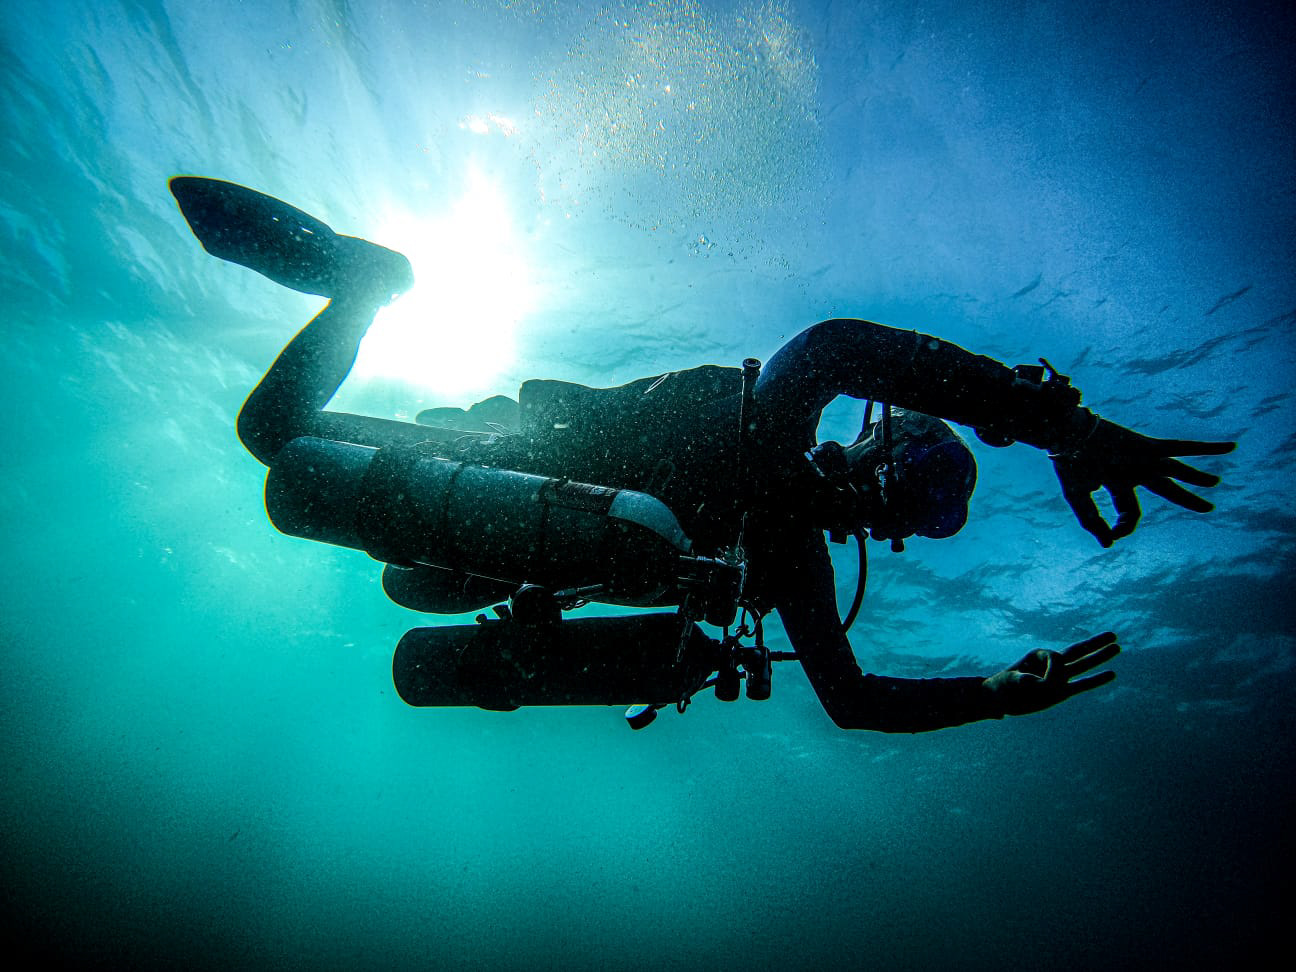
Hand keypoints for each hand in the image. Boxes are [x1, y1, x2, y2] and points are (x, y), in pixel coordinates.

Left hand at [983, 632, 1120, 716]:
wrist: (997, 699)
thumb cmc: (999, 686)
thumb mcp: (1010, 681)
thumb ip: (1024, 681)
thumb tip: (1036, 684)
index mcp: (1039, 656)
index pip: (1057, 659)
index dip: (1053, 671)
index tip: (1037, 685)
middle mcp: (1051, 665)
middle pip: (1078, 651)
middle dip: (1095, 643)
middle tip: (1113, 635)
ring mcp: (1057, 679)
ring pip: (1083, 666)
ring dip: (1100, 657)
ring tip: (1117, 647)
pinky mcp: (1060, 693)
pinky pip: (1082, 686)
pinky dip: (1096, 680)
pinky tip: (1111, 674)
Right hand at [1052, 418, 1234, 546]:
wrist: (1066, 434)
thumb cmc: (1069, 465)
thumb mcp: (1079, 498)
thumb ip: (1093, 522)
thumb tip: (1108, 546)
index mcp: (1118, 482)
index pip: (1131, 511)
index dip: (1124, 527)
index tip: (1113, 537)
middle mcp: (1135, 470)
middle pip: (1167, 489)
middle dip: (1186, 499)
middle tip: (1207, 508)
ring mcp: (1144, 458)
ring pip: (1178, 470)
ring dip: (1197, 478)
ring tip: (1216, 483)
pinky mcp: (1150, 446)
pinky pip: (1183, 447)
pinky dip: (1206, 448)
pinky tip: (1230, 448)